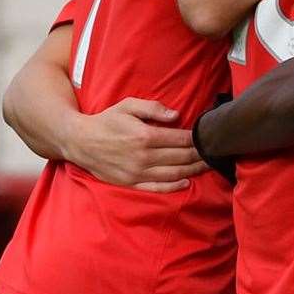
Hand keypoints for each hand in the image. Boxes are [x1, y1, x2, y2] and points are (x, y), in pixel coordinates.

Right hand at [63, 97, 205, 190]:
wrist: (79, 141)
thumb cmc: (106, 121)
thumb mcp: (127, 106)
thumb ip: (152, 108)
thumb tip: (177, 115)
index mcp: (145, 136)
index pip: (181, 139)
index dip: (197, 139)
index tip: (209, 138)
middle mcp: (143, 156)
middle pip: (181, 157)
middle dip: (200, 155)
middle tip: (215, 152)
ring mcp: (138, 172)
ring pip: (174, 173)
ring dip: (193, 171)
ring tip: (207, 166)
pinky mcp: (131, 183)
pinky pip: (157, 188)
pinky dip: (174, 186)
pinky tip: (186, 182)